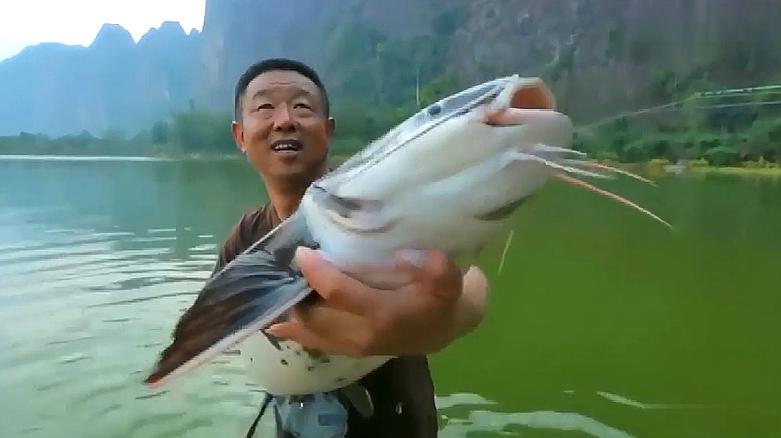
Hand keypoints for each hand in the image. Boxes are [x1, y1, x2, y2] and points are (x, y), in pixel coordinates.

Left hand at [266, 247, 488, 356]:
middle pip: (315, 316)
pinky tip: (275, 323)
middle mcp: (362, 335)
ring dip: (291, 313)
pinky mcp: (349, 350)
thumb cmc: (443, 300)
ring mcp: (353, 347)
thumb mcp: (449, 279)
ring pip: (310, 333)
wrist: (446, 330)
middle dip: (295, 293)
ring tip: (273, 290)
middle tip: (280, 267)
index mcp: (384, 315)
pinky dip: (295, 332)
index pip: (339, 292)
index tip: (302, 251)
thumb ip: (433, 267)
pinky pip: (315, 343)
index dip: (318, 272)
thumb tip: (402, 254)